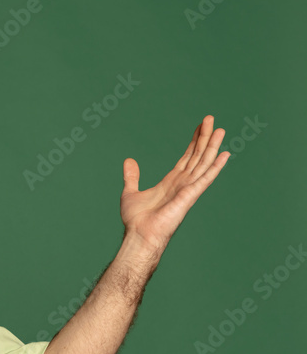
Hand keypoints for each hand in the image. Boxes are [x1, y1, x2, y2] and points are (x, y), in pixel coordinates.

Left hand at [120, 115, 229, 256]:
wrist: (138, 234)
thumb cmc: (136, 220)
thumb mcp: (131, 192)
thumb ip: (132, 176)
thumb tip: (129, 160)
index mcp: (171, 181)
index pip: (187, 157)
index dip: (193, 141)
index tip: (200, 126)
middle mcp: (183, 183)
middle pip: (197, 156)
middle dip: (204, 137)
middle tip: (210, 118)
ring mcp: (188, 189)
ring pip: (203, 163)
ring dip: (211, 146)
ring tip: (219, 129)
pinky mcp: (190, 196)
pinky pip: (205, 178)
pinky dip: (215, 167)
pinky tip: (225, 154)